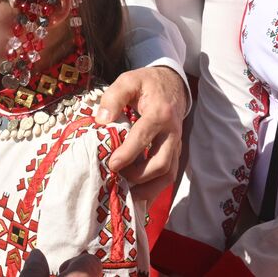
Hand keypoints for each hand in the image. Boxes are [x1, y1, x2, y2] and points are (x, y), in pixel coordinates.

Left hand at [96, 65, 186, 200]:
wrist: (172, 84)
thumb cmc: (146, 83)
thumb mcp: (128, 80)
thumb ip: (113, 97)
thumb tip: (102, 120)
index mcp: (159, 113)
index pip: (143, 137)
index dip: (128, 154)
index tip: (111, 165)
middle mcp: (172, 133)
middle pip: (160, 163)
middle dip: (138, 176)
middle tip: (116, 178)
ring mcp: (176, 145)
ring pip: (168, 174)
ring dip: (148, 188)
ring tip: (127, 195)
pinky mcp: (175, 152)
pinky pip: (169, 175)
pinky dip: (155, 189)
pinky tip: (139, 198)